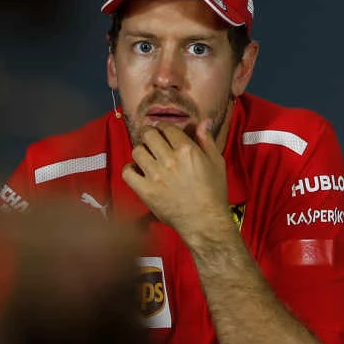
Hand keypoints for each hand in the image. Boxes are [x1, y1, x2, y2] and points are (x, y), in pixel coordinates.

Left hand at [120, 124, 234, 248]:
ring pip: (137, 151)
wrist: (204, 221)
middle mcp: (169, 160)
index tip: (163, 133)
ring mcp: (155, 175)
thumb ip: (207, 140)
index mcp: (186, 150)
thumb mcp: (216, 163)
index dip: (163, 128)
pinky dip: (130, 170)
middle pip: (148, 135)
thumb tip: (204, 121)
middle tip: (152, 142)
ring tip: (147, 158)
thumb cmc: (213, 193)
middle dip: (150, 135)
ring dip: (141, 152)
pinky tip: (138, 171)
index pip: (166, 127)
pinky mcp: (145, 190)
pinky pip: (127, 172)